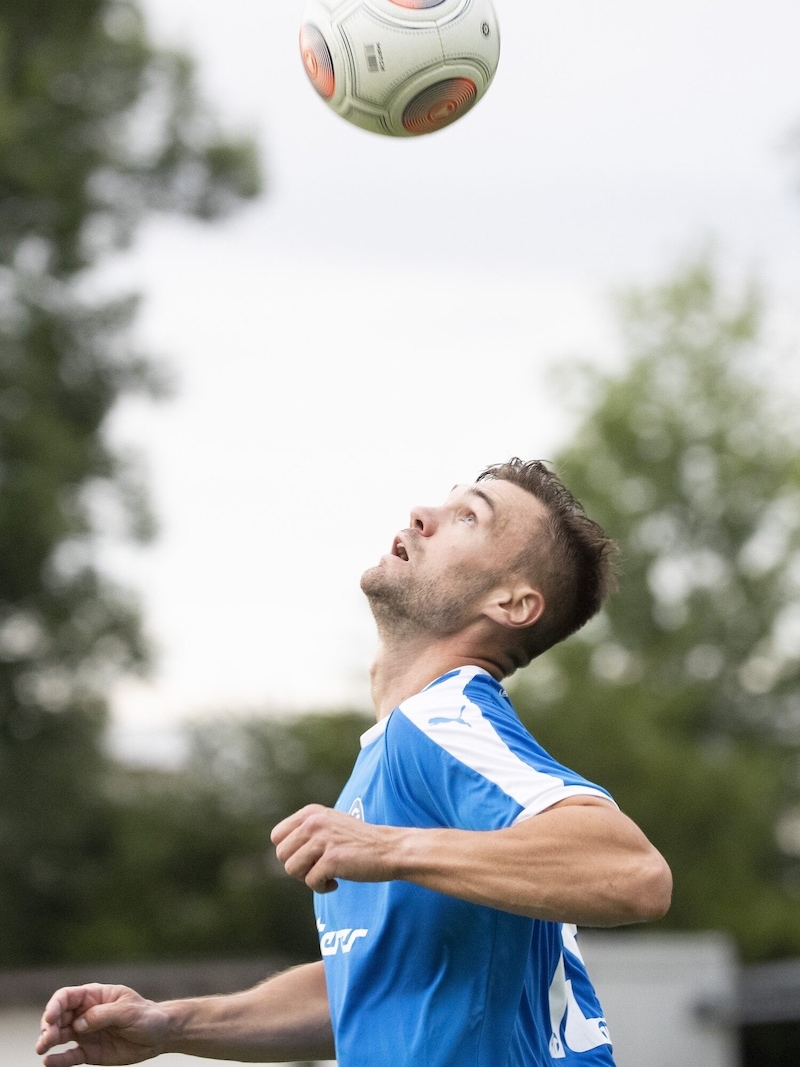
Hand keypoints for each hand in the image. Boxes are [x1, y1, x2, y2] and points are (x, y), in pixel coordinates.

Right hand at [36, 984, 168, 1066]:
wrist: (159, 1035)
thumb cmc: (145, 1016)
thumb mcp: (128, 1010)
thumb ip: (103, 1014)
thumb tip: (79, 1023)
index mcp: (95, 996)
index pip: (67, 997)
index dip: (55, 1006)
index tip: (50, 1018)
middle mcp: (85, 1013)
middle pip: (59, 1017)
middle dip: (48, 1026)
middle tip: (46, 1038)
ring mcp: (85, 1033)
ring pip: (60, 1035)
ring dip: (48, 1041)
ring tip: (42, 1048)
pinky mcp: (89, 1052)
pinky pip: (70, 1055)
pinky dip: (58, 1059)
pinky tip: (49, 1062)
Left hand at [271, 804, 399, 892]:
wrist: (389, 849)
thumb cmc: (359, 842)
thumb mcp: (329, 824)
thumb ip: (305, 831)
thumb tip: (278, 850)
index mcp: (311, 812)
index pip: (277, 836)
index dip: (289, 852)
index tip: (308, 857)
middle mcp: (314, 822)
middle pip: (282, 855)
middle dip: (297, 867)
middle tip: (317, 868)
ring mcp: (323, 840)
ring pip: (292, 870)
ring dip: (308, 878)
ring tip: (327, 874)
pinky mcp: (332, 859)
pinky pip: (311, 882)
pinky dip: (323, 888)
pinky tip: (336, 882)